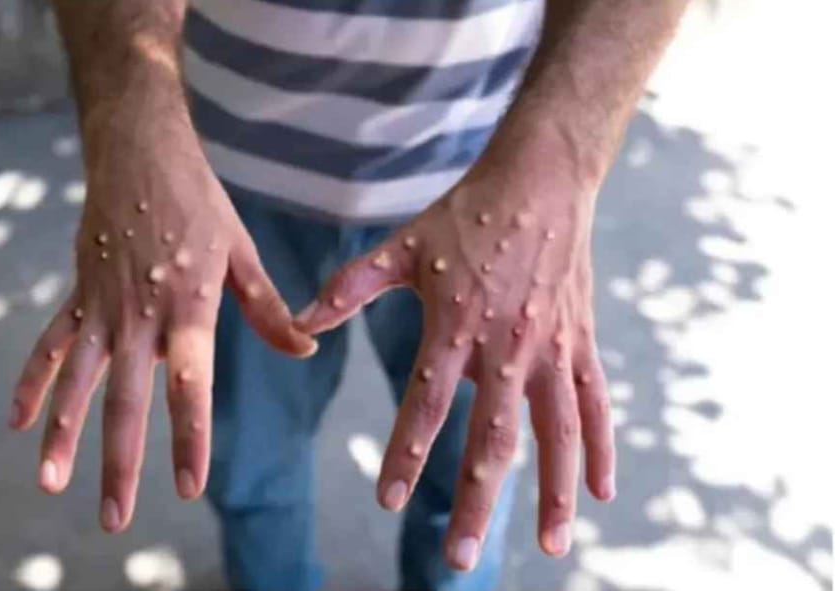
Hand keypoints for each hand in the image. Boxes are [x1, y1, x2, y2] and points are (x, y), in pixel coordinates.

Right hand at [9, 109, 316, 531]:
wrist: (139, 151)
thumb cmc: (199, 202)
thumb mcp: (241, 252)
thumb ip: (268, 308)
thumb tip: (306, 349)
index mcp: (188, 308)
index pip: (189, 386)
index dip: (187, 438)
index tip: (187, 487)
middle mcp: (140, 316)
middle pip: (125, 400)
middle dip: (120, 464)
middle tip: (116, 520)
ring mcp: (102, 307)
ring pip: (77, 381)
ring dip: (63, 435)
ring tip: (51, 484)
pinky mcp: (78, 294)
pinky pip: (51, 345)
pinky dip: (33, 383)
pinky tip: (20, 423)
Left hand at [294, 158, 614, 568]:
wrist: (539, 181)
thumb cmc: (465, 215)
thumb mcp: (401, 246)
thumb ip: (351, 287)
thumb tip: (301, 322)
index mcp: (456, 326)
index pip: (426, 403)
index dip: (405, 452)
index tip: (387, 497)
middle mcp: (507, 346)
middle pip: (492, 438)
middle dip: (474, 501)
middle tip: (457, 557)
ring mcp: (551, 348)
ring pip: (557, 434)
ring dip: (553, 493)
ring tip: (550, 548)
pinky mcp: (581, 343)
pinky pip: (596, 406)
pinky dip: (600, 449)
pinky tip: (602, 493)